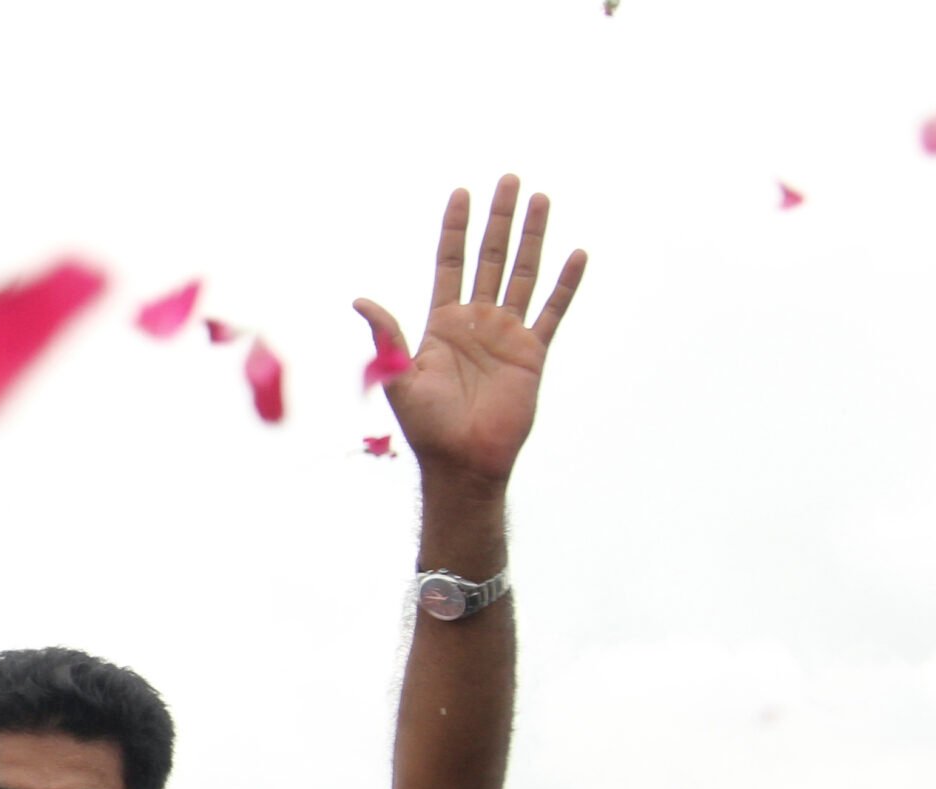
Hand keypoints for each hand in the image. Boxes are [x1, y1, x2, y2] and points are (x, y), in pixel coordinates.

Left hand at [356, 175, 586, 493]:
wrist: (463, 463)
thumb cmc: (427, 427)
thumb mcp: (400, 378)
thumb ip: (387, 337)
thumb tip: (359, 300)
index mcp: (443, 323)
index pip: (450, 263)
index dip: (455, 229)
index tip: (462, 192)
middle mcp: (477, 322)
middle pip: (489, 257)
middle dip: (498, 220)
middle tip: (509, 179)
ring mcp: (507, 335)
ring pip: (523, 273)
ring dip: (533, 237)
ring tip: (541, 199)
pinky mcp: (533, 353)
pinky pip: (552, 312)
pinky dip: (566, 284)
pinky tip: (576, 254)